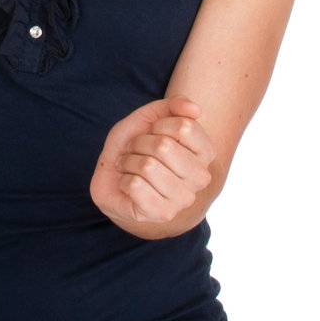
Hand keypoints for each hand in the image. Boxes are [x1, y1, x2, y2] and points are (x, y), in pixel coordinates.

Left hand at [90, 97, 216, 234]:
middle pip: (164, 146)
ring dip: (130, 162)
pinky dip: (124, 180)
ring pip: (148, 166)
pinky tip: (129, 184)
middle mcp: (201, 178)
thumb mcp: (149, 117)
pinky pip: (136, 185)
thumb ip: (173, 106)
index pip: (184, 126)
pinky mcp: (163, 214)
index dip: (158, 125)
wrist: (114, 176)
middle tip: (137, 151)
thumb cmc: (135, 146)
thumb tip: (195, 109)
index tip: (153, 133)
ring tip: (132, 167)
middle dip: (140, 143)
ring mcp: (184, 199)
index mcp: (205, 152)